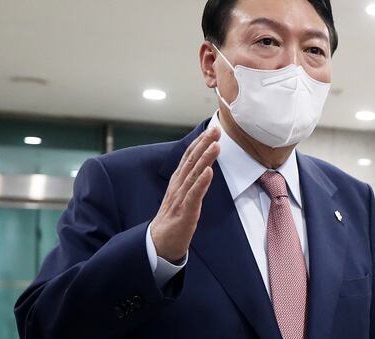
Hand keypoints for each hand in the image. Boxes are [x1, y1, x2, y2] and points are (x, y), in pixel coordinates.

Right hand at [150, 126, 220, 261]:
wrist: (158, 245)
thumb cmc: (172, 218)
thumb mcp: (181, 195)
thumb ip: (190, 180)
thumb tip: (203, 166)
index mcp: (178, 181)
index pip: (189, 157)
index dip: (200, 142)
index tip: (212, 129)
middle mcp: (178, 186)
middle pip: (191, 161)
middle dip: (204, 144)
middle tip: (216, 130)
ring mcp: (180, 199)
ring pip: (193, 175)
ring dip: (205, 159)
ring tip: (216, 145)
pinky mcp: (185, 213)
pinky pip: (193, 196)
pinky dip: (201, 183)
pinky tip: (209, 172)